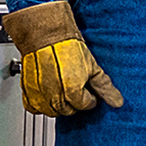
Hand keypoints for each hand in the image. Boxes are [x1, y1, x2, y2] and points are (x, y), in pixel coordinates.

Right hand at [4, 1, 124, 116]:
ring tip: (63, 91)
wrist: (45, 34)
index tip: (90, 91)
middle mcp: (55, 96)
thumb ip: (105, 87)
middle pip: (70, 111)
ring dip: (59, 106)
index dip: (91, 98)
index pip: (86, 105)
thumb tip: (117, 102)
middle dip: (76, 102)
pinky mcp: (28, 92)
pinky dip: (41, 105)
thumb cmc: (67, 46)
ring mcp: (40, 95)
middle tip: (77, 90)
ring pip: (53, 112)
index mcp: (72, 91)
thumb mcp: (92, 66)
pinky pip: (34, 108)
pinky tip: (47, 95)